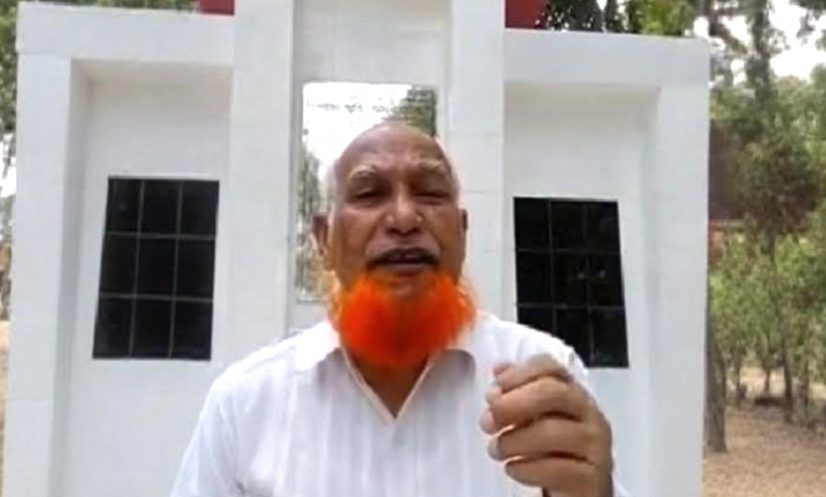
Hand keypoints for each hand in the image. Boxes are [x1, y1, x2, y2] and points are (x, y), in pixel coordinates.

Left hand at [479, 355, 613, 496]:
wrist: (580, 494)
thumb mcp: (536, 419)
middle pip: (554, 392)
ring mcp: (596, 447)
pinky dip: (528, 468)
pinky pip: (559, 469)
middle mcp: (590, 415)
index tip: (493, 391)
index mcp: (574, 395)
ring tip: (496, 450)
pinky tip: (513, 469)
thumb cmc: (555, 453)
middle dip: (513, 404)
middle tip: (489, 421)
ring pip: (554, 431)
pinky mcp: (593, 479)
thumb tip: (499, 369)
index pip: (551, 368)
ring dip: (515, 440)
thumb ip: (519, 392)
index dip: (518, 374)